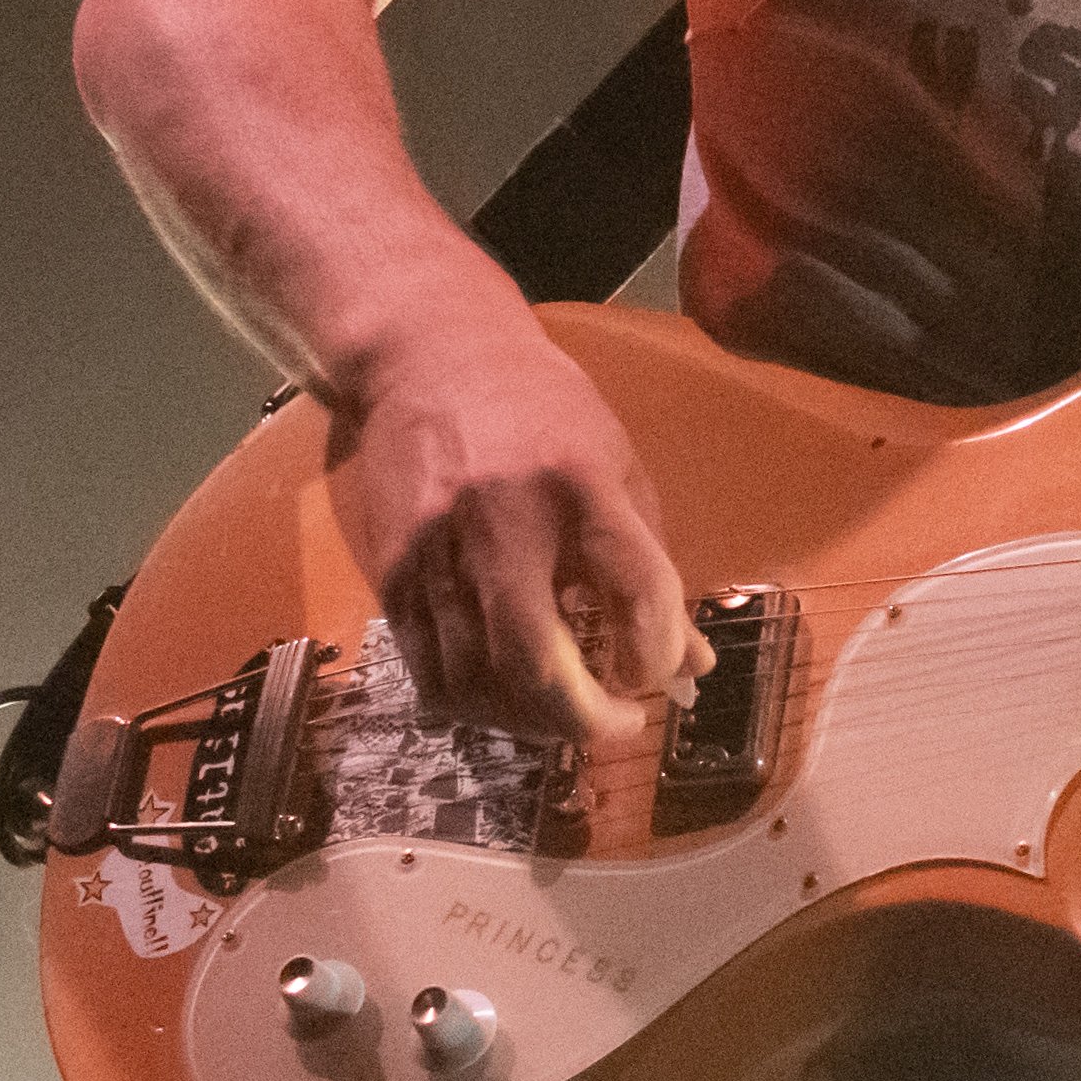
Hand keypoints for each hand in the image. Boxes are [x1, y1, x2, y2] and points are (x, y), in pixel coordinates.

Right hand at [325, 298, 696, 741]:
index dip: (657, 651)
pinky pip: (430, 673)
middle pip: (536, 659)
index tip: (662, 676)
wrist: (429, 355)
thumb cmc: (541, 411)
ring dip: (533, 724)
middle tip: (617, 725)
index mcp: (578, 481)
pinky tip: (509, 702)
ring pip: (478, 681)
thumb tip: (689, 665)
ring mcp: (436, 551)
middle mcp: (502, 519)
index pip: (635, 585)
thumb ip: (650, 566)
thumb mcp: (615, 465)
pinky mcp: (391, 573)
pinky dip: (476, 706)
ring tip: (567, 717)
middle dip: (585, 720)